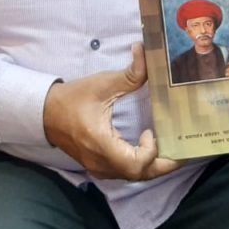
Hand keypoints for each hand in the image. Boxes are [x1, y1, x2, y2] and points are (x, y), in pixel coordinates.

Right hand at [43, 42, 181, 180]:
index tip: (151, 131)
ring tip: (172, 150)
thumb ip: (129, 74)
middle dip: (164, 165)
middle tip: (183, 150)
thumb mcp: (101, 84)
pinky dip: (142, 165)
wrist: (45, 113)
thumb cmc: (73, 99)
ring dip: (154, 165)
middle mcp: (102, 162)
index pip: (134, 163)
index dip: (150, 151)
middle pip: (139, 175)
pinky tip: (152, 151)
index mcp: (101, 144)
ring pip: (134, 176)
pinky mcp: (99, 166)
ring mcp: (100, 168)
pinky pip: (125, 173)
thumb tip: (146, 51)